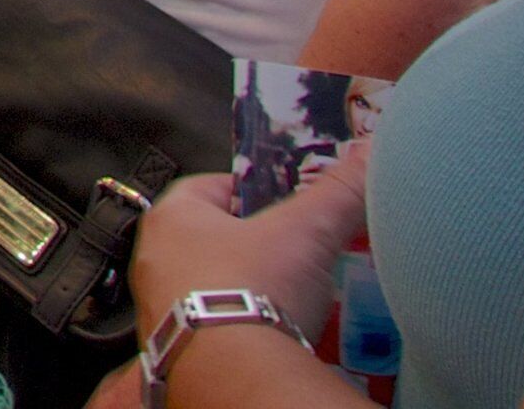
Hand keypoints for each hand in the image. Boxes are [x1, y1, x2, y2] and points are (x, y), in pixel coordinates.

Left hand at [124, 156, 370, 387]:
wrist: (234, 373)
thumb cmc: (257, 287)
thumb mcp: (307, 230)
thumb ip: (339, 190)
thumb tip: (371, 150)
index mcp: (171, 218)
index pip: (207, 188)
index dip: (248, 192)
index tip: (283, 204)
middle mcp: (152, 260)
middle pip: (208, 240)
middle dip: (251, 245)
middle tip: (293, 252)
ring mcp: (157, 308)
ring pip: (206, 286)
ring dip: (242, 288)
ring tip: (289, 295)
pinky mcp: (172, 348)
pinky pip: (207, 328)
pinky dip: (235, 326)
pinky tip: (269, 333)